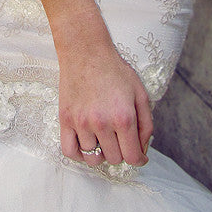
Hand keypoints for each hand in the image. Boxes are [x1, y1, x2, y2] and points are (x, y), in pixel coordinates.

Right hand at [54, 14, 153, 168]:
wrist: (86, 52)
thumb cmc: (115, 70)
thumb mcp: (140, 93)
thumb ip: (146, 124)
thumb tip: (142, 150)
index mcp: (123, 117)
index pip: (132, 157)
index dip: (139, 160)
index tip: (139, 157)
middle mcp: (102, 123)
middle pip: (114, 159)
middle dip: (121, 152)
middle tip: (121, 139)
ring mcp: (81, 123)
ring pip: (93, 158)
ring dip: (102, 153)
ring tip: (104, 139)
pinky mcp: (65, 120)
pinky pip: (70, 151)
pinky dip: (80, 154)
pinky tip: (87, 145)